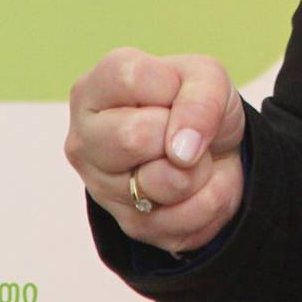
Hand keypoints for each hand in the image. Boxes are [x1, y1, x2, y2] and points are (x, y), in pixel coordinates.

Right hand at [64, 47, 246, 254]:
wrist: (215, 151)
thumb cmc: (197, 105)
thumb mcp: (209, 77)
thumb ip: (201, 98)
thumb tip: (182, 149)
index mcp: (97, 87)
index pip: (128, 78)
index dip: (169, 87)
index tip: (178, 93)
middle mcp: (85, 137)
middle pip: (133, 138)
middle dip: (181, 133)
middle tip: (185, 131)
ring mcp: (101, 186)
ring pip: (163, 182)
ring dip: (200, 168)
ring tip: (191, 158)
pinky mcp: (129, 224)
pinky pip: (185, 217)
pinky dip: (208, 197)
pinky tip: (194, 184)